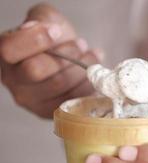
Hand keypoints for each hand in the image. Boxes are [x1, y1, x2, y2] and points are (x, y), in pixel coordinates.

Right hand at [0, 3, 101, 117]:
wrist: (68, 60)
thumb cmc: (55, 40)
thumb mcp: (46, 20)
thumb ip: (41, 20)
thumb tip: (40, 30)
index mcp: (7, 55)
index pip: (9, 50)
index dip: (36, 39)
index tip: (56, 31)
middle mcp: (13, 81)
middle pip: (36, 69)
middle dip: (66, 54)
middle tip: (81, 45)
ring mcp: (31, 100)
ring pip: (59, 84)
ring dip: (81, 67)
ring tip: (92, 56)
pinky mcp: (51, 111)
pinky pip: (72, 98)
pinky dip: (87, 83)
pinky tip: (92, 72)